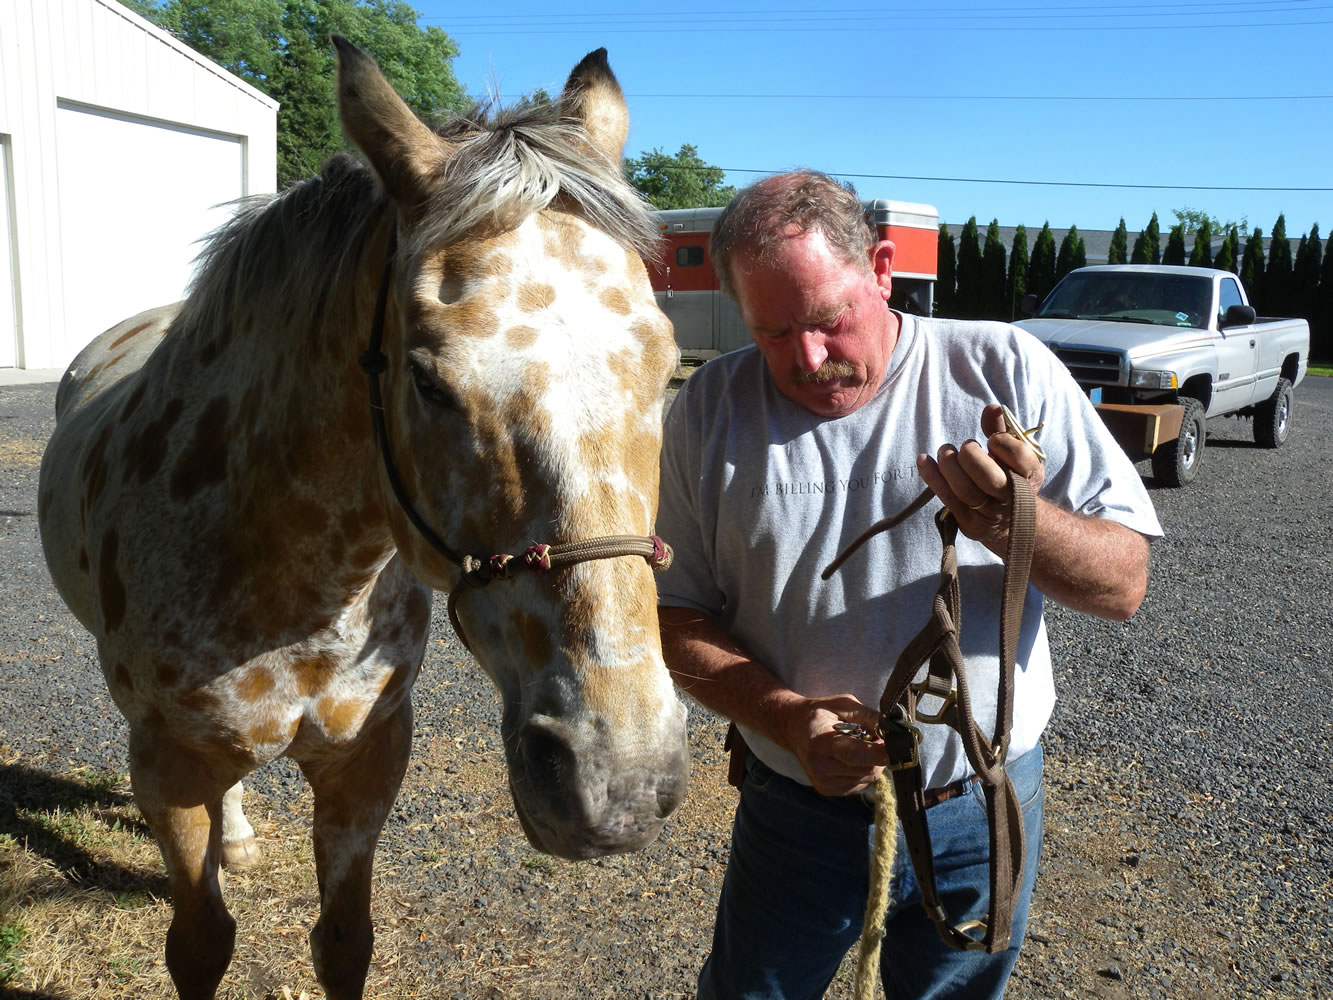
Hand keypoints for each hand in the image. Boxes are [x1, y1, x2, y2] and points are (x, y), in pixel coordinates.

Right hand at [782, 695, 885, 796]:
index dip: (880, 752)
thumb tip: (894, 729)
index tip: (896, 744)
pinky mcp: (828, 790)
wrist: (793, 728)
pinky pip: (861, 785)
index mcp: (820, 742)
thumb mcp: (843, 704)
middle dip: (880, 755)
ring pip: (868, 779)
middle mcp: (820, 767)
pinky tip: (852, 758)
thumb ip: (869, 716)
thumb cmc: (820, 713)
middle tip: (875, 738)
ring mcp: (823, 782)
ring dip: (872, 763)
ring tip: (860, 746)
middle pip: (868, 770)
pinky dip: (864, 771)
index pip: (855, 754)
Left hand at [916, 404, 1045, 553]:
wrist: (1012, 521)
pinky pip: (947, 498)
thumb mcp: (1014, 454)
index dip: (1004, 445)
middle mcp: (1013, 498)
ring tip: (945, 450)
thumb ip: (1003, 429)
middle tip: (966, 446)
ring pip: (965, 490)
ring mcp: (990, 513)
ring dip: (949, 465)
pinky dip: (932, 477)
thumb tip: (992, 408)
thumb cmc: (1011, 476)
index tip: (993, 439)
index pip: (1021, 459)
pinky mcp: (969, 522)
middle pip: (990, 479)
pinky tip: (923, 460)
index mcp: (1030, 476)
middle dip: (972, 457)